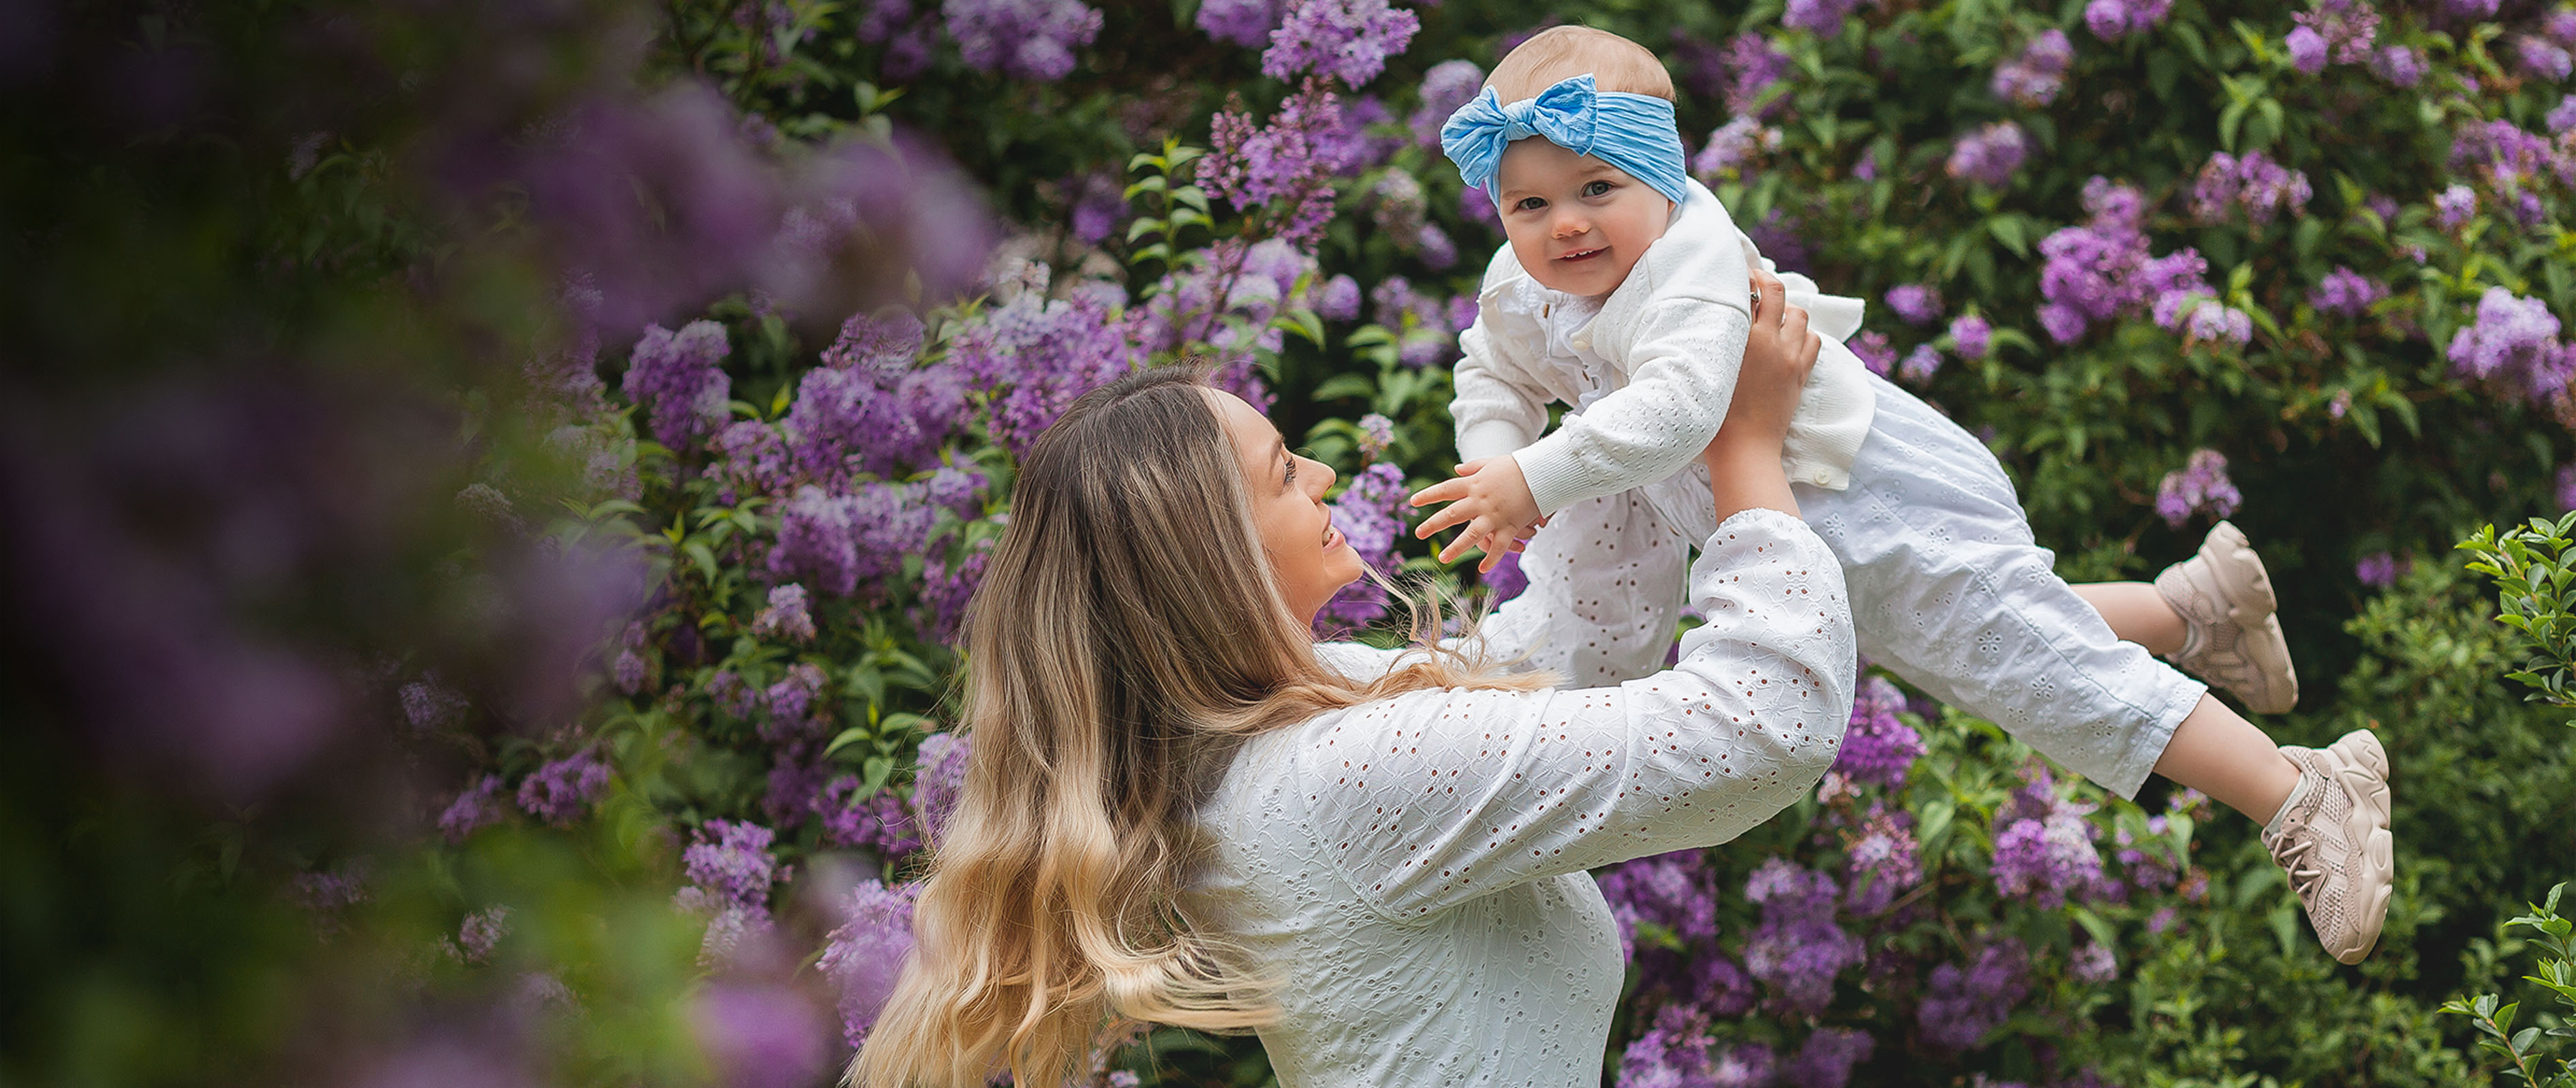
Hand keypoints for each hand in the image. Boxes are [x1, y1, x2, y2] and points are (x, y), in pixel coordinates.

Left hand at [1409, 456, 1544, 571]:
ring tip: (1442, 558)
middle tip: (1418, 533)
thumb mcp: (1491, 463)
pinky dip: (1492, 558)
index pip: (1445, 489)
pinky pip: (1499, 546)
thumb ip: (1472, 468)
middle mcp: (1480, 501)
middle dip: (1433, 524)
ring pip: (1472, 535)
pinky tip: (1482, 569)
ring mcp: (1494, 515)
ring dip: (1456, 548)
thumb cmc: (1516, 466)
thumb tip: (1456, 469)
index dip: (1428, 495)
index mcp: (1474, 485)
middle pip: (1452, 514)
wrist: (1542, 472)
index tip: (1413, 501)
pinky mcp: (1510, 526)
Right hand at [1708, 268, 1819, 459]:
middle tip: (1756, 285)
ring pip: (1800, 316)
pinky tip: (1790, 340)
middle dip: (1768, 283)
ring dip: (1788, 310)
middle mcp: (1771, 342)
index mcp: (1745, 338)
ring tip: (1774, 317)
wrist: (1745, 450)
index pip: (1749, 291)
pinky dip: (1803, 334)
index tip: (1738, 276)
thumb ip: (1716, 341)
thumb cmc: (1716, 416)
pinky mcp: (1800, 375)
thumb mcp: (1709, 369)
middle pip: (1778, 292)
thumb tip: (1721, 318)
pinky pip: (1813, 341)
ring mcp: (1790, 358)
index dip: (1745, 277)